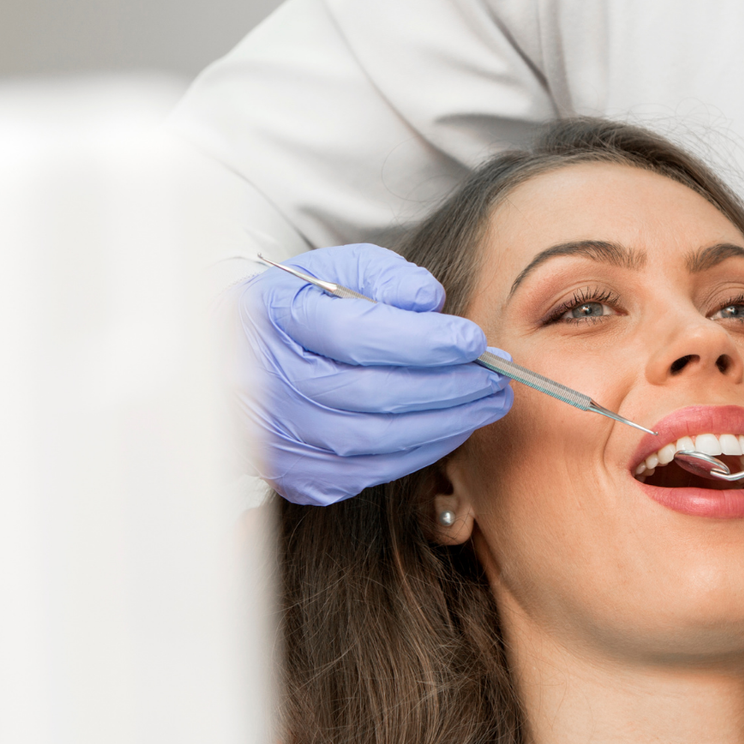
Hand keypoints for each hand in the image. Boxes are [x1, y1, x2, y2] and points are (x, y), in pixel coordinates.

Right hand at [238, 244, 512, 505]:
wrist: (246, 356)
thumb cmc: (306, 307)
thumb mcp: (340, 270)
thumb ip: (387, 277)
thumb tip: (431, 302)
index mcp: (280, 320)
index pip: (357, 336)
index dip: (422, 342)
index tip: (474, 340)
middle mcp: (272, 383)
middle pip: (373, 393)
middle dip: (448, 386)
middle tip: (497, 376)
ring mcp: (282, 436)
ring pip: (377, 439)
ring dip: (446, 423)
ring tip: (488, 402)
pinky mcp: (299, 474)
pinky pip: (372, 471)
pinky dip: (421, 451)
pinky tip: (454, 427)